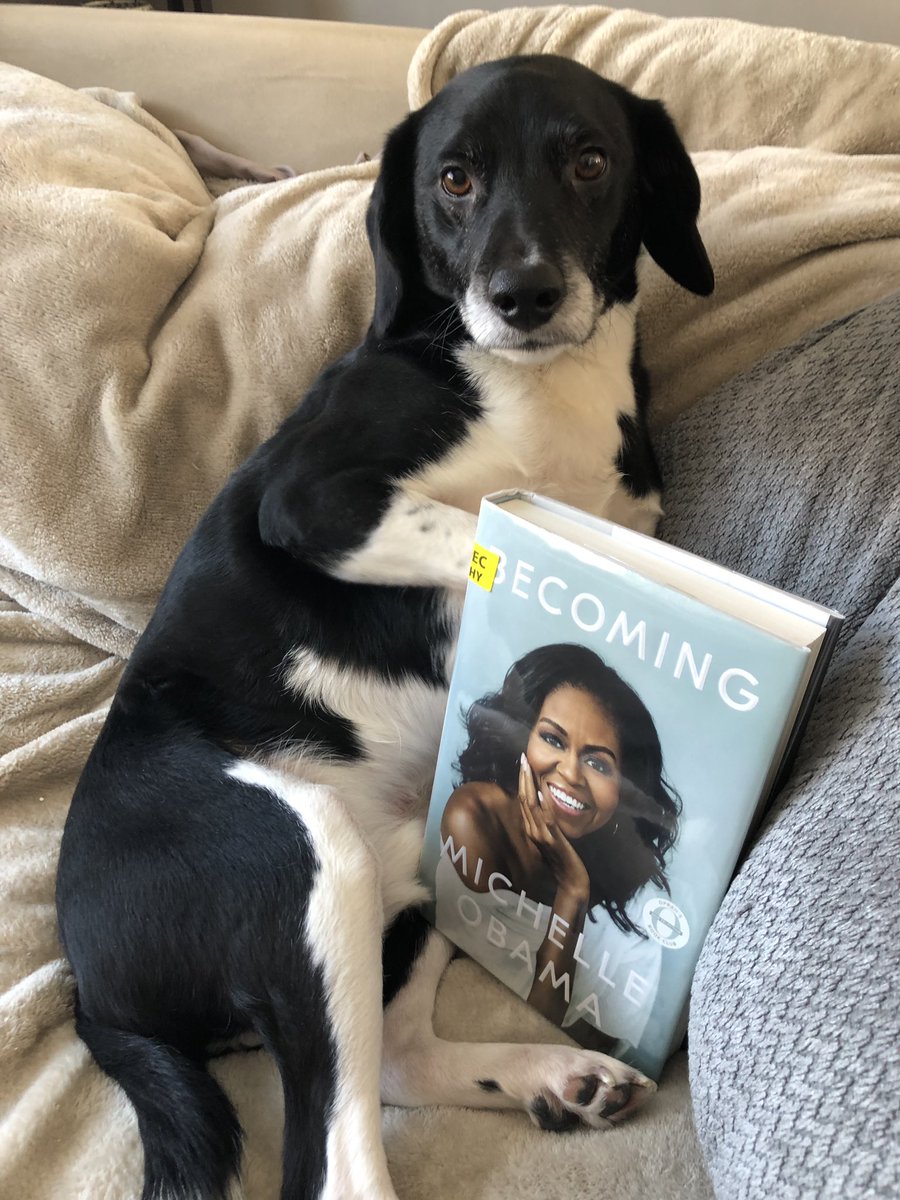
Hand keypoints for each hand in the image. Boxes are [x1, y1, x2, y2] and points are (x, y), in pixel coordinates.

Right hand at [518, 755, 589, 902]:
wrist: (570, 880)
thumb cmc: (561, 859)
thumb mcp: (550, 837)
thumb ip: (544, 824)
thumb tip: (543, 806)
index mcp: (530, 828)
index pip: (523, 800)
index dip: (522, 782)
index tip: (523, 764)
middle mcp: (532, 830)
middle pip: (524, 799)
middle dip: (523, 778)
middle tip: (523, 759)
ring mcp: (541, 835)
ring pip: (531, 806)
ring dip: (529, 785)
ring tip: (528, 769)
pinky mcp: (553, 840)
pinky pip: (546, 819)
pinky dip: (543, 805)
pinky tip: (542, 792)